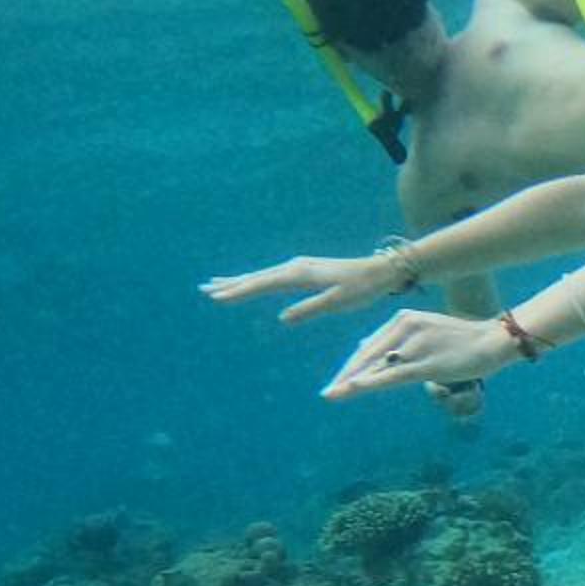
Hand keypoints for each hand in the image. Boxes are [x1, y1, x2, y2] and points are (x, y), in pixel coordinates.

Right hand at [202, 253, 408, 324]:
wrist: (380, 271)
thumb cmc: (361, 288)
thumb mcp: (338, 302)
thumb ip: (310, 309)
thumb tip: (282, 318)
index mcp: (300, 274)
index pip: (262, 284)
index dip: (239, 292)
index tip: (217, 297)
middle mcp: (295, 267)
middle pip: (256, 277)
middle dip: (231, 284)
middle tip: (204, 290)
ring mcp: (299, 267)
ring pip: (262, 275)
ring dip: (239, 281)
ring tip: (216, 285)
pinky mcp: (304, 270)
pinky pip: (273, 276)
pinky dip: (256, 280)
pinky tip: (250, 282)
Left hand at [323, 310, 516, 399]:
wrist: (494, 340)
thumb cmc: (462, 339)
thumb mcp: (426, 330)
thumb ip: (398, 339)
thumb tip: (366, 348)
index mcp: (403, 318)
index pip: (370, 346)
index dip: (351, 365)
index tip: (337, 381)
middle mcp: (404, 327)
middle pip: (367, 356)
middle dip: (345, 376)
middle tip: (327, 393)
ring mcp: (415, 345)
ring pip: (377, 367)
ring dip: (352, 383)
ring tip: (332, 394)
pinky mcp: (426, 362)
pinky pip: (393, 375)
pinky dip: (371, 382)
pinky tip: (353, 387)